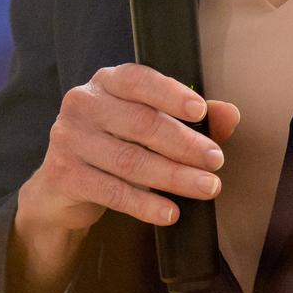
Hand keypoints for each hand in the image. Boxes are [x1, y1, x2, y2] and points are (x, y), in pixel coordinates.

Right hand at [13, 64, 238, 292]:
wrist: (61, 187)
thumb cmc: (115, 144)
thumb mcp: (149, 125)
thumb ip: (189, 117)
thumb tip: (231, 114)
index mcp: (106, 81)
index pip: (139, 80)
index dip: (171, 94)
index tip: (201, 111)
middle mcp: (82, 103)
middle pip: (141, 123)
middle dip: (184, 144)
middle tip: (216, 160)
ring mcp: (68, 138)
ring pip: (130, 160)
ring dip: (174, 176)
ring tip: (206, 187)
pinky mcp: (62, 174)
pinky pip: (112, 191)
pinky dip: (146, 204)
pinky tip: (170, 212)